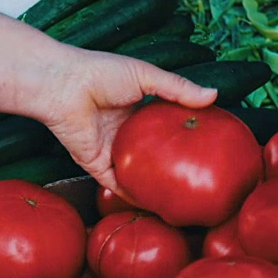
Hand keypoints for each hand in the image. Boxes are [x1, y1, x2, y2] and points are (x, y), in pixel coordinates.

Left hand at [36, 49, 216, 199]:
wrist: (64, 86)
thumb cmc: (100, 73)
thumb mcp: (145, 76)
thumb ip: (177, 88)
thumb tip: (213, 95)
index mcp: (135, 109)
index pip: (164, 125)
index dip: (184, 133)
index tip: (208, 143)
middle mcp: (124, 132)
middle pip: (152, 152)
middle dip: (171, 163)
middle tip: (200, 174)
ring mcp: (110, 149)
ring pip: (136, 173)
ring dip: (153, 184)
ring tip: (181, 196)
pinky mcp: (96, 164)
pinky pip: (116, 185)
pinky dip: (132, 195)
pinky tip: (153, 204)